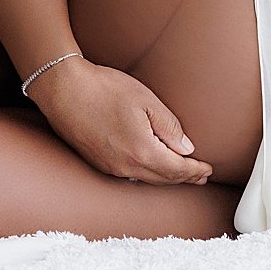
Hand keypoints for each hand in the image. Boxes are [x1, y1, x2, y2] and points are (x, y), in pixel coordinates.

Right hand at [24, 56, 214, 184]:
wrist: (63, 90)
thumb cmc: (104, 90)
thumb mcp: (146, 101)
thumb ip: (169, 127)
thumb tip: (185, 148)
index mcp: (142, 151)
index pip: (177, 169)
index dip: (195, 170)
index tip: (207, 169)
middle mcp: (125, 166)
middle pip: (163, 179)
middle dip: (184, 177)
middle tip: (200, 175)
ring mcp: (110, 167)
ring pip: (146, 179)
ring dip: (166, 177)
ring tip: (180, 174)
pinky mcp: (98, 162)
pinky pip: (130, 175)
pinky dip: (148, 174)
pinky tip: (152, 167)